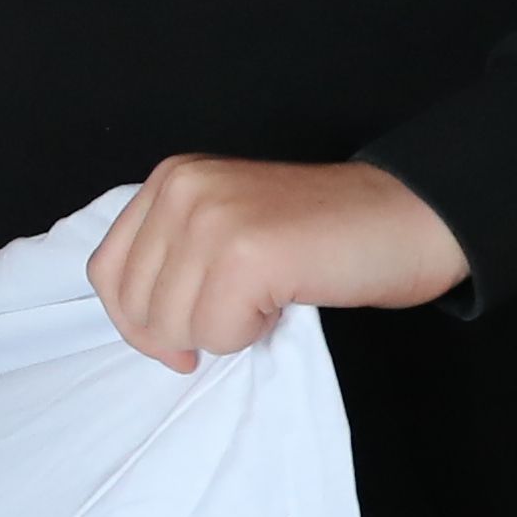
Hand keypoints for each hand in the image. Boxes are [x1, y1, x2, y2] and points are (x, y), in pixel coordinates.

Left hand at [86, 156, 467, 371]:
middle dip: (183, 333)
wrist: (410, 216)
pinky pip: (216, 335)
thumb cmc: (324, 236)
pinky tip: (283, 301)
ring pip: (171, 326)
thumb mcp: (227, 228)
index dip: (139, 320)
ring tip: (267, 298)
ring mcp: (210, 217)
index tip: (186, 335)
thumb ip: (176, 260)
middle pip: (135, 306)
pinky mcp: (246, 253)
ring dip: (221, 333)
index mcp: (169, 180)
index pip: (106, 274)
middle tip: (243, 313)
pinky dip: (249, 336)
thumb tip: (146, 334)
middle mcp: (181, 189)